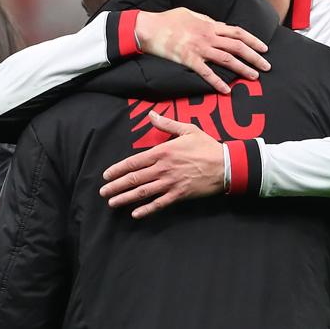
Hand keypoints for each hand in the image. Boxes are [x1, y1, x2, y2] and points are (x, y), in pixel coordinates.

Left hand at [99, 113, 225, 217]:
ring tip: (112, 203)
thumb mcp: (188, 129)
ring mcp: (171, 183)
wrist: (226, 165)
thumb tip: (151, 114)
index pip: (134, 161)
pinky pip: (159, 204)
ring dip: (125, 198)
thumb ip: (166, 124)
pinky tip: (135, 213)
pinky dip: (146, 209)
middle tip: (103, 192)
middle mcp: (163, 168)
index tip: (106, 175)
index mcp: (163, 151)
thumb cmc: (207, 146)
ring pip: (143, 192)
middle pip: (134, 178)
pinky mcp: (179, 194)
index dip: (118, 169)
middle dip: (116, 186)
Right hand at [135, 8, 269, 95]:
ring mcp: (199, 48)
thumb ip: (205, 20)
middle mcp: (208, 36)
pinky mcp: (188, 60)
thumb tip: (216, 24)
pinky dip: (217, 81)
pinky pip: (206, 73)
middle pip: (237, 47)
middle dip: (254, 57)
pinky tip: (227, 89)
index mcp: (209, 25)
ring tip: (254, 77)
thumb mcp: (190, 14)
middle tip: (266, 67)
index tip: (264, 48)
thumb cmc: (167, 20)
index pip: (237, 32)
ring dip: (243, 69)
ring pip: (227, 59)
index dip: (253, 40)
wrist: (149, 28)